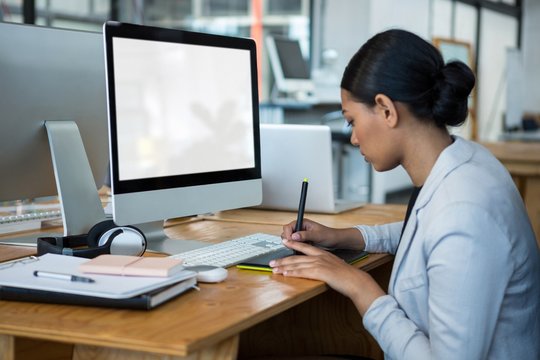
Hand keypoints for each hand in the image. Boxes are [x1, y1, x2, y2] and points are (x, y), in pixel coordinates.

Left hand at [270, 239, 384, 315]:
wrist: (355, 280)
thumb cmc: (347, 275)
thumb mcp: (335, 265)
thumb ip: (326, 265)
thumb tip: (322, 268)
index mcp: (322, 254)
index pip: (304, 247)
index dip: (293, 244)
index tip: (284, 242)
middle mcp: (319, 257)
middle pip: (297, 257)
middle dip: (282, 260)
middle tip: (272, 262)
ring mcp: (319, 264)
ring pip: (297, 264)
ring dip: (283, 267)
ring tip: (274, 269)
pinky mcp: (319, 272)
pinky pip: (302, 272)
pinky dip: (292, 273)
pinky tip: (285, 274)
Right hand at [282, 218, 365, 249]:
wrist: (335, 242)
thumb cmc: (329, 235)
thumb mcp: (318, 235)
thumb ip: (305, 235)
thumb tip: (294, 236)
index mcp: (302, 223)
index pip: (288, 227)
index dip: (288, 234)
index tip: (291, 240)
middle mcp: (300, 229)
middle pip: (286, 234)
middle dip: (288, 240)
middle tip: (295, 246)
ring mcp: (300, 236)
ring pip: (289, 241)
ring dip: (292, 245)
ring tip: (300, 249)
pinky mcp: (302, 243)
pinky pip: (294, 246)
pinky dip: (295, 249)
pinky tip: (302, 251)